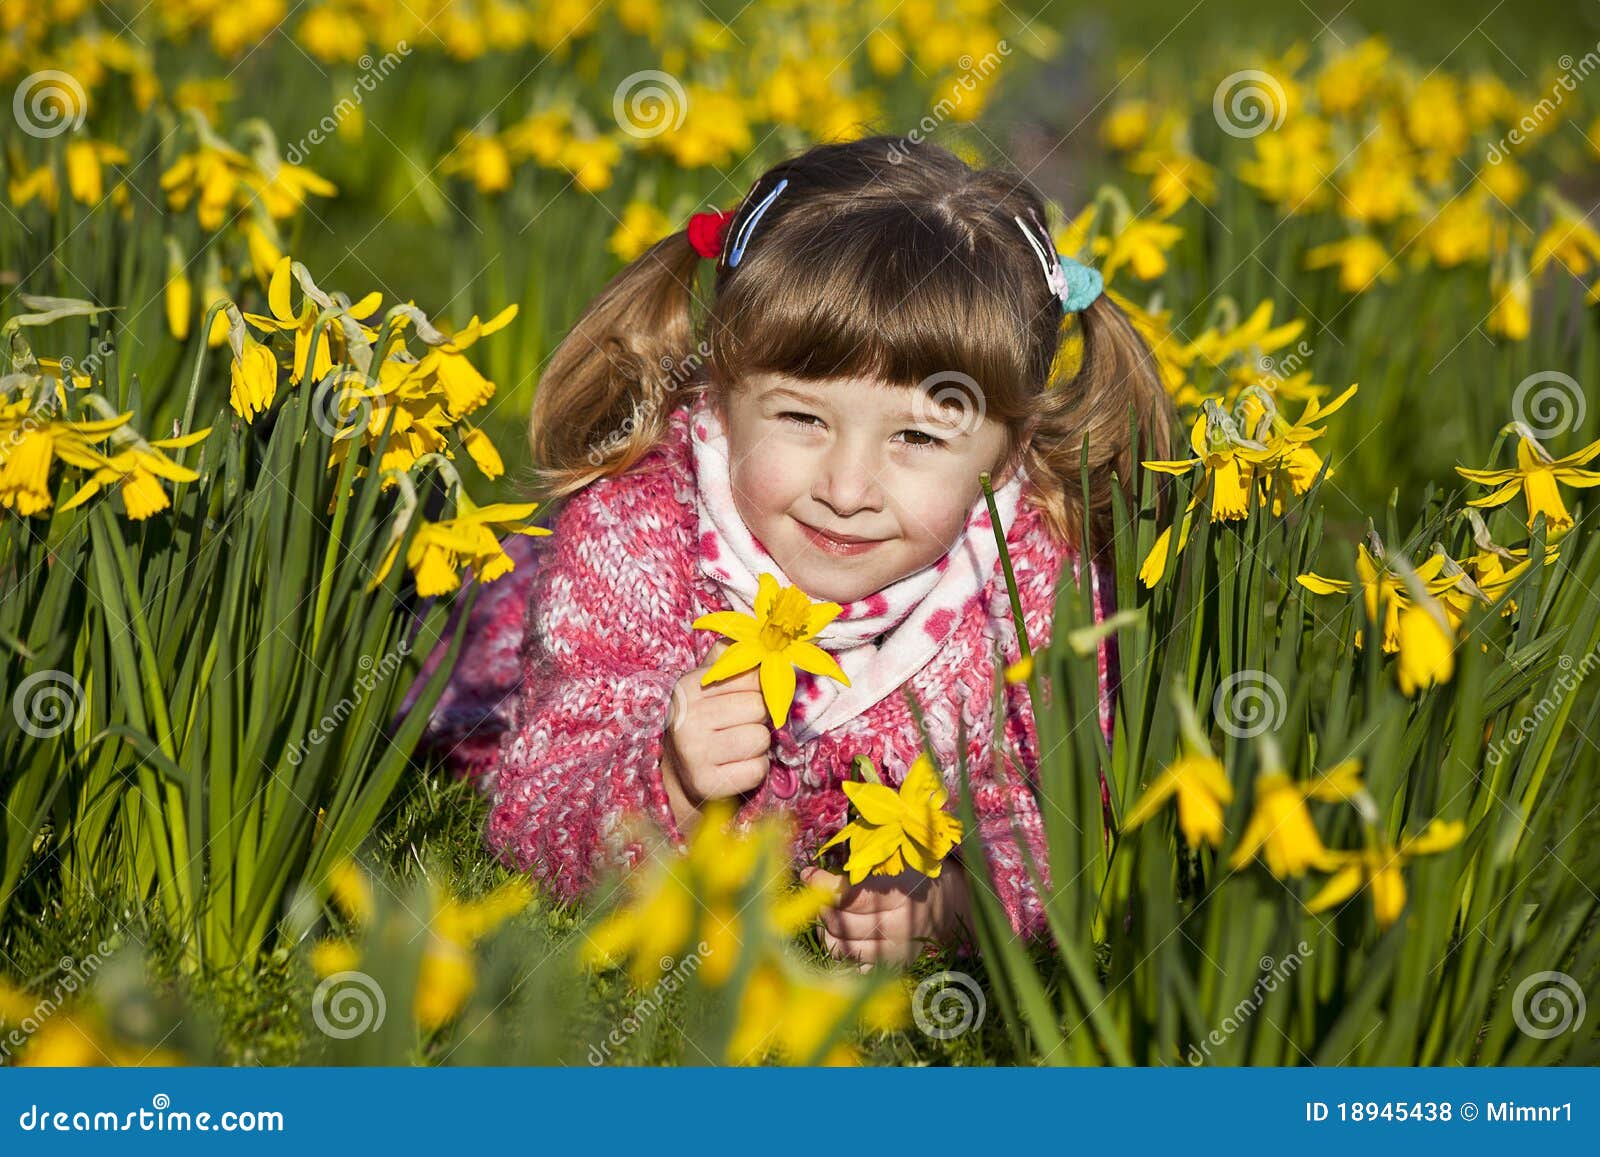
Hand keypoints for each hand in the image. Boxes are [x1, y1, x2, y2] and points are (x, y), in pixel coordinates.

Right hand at [659, 640, 771, 827]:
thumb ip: (731, 655)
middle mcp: (687, 717)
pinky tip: (733, 767)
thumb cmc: (706, 719)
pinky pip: (757, 769)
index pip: (752, 676)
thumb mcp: (709, 682)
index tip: (743, 697)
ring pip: (761, 739)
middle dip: (758, 718)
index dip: (758, 688)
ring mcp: (695, 753)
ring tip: (735, 746)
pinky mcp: (707, 783)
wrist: (680, 773)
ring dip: (757, 745)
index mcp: (688, 686)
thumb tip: (760, 629)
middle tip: (738, 725)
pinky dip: (753, 770)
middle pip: (759, 708)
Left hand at [799, 861, 972, 966]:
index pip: (850, 897)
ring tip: (828, 912)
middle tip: (818, 893)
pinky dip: (842, 948)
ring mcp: (893, 954)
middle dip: (822, 906)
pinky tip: (843, 932)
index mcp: (901, 899)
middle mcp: (898, 931)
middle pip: (841, 924)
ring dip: (827, 928)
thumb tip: (815, 872)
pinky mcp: (890, 968)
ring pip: (840, 947)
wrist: (948, 905)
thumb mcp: (896, 861)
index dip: (823, 885)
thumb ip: (860, 866)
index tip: (807, 873)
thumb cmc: (917, 874)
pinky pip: (851, 965)